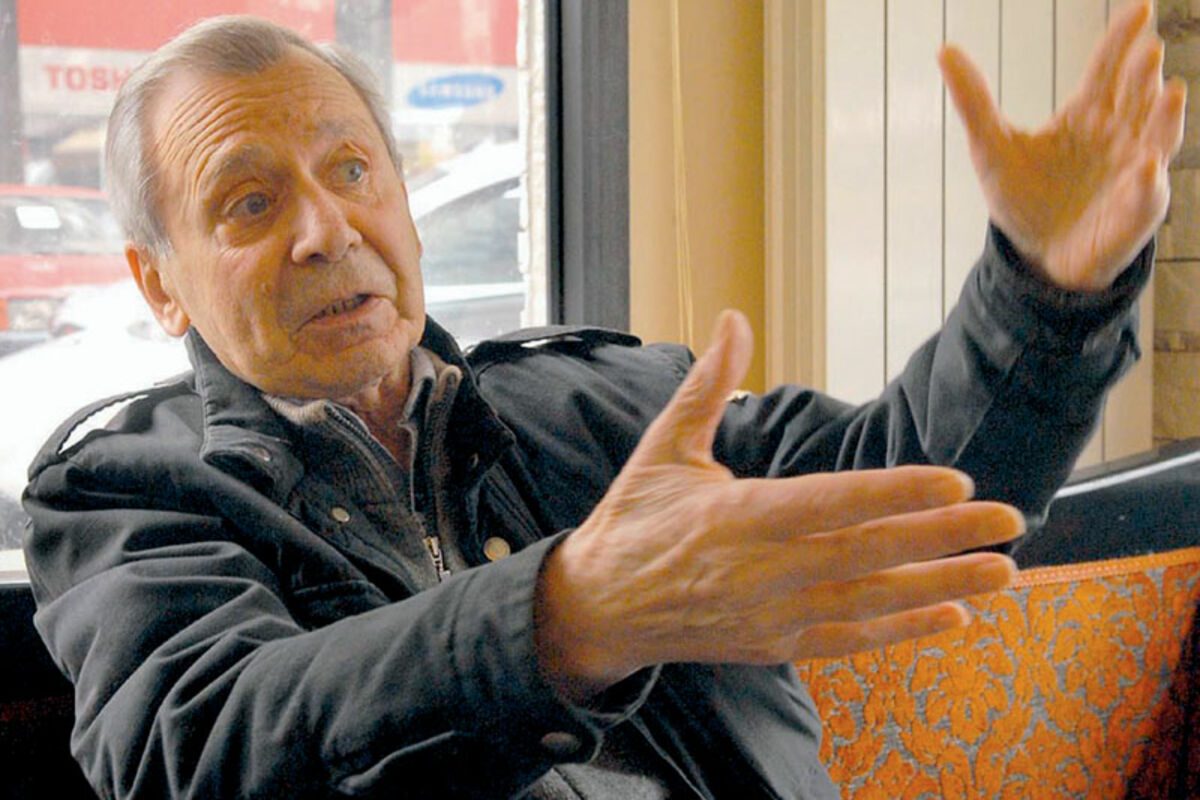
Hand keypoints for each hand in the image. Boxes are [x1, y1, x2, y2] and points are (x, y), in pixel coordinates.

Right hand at [535, 311, 1022, 700]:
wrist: (600, 607)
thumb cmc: (634, 519)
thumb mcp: (663, 446)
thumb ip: (707, 384)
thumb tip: (731, 317)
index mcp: (735, 515)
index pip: (830, 502)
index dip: (894, 494)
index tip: (954, 481)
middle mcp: (761, 570)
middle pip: (866, 553)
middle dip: (943, 536)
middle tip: (1010, 519)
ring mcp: (771, 614)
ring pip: (870, 601)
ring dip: (941, 585)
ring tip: (1002, 571)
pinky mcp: (774, 644)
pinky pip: (849, 639)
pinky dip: (903, 631)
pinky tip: (952, 615)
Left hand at [940, 0, 1185, 291]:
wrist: (1036, 256)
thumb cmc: (1023, 199)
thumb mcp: (990, 148)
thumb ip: (973, 101)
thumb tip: (944, 49)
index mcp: (1087, 114)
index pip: (1108, 68)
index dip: (1122, 39)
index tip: (1139, 7)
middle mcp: (1119, 135)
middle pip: (1138, 95)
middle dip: (1145, 73)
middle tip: (1149, 47)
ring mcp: (1133, 172)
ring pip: (1158, 137)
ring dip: (1166, 117)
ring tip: (1171, 92)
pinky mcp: (1134, 213)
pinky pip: (1145, 197)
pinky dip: (1147, 184)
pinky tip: (1146, 171)